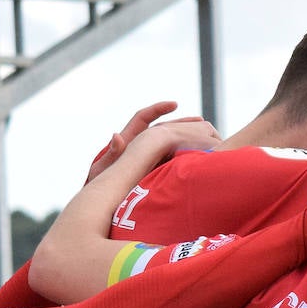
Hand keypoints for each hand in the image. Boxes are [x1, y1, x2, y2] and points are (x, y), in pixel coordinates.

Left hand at [84, 102, 217, 182]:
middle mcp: (140, 146)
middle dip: (181, 123)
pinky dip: (183, 157)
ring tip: (207, 137)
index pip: (144, 118)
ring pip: (169, 145)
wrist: (100, 203)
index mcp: (128, 140)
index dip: (159, 109)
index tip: (174, 104)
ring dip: (186, 140)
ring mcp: (148, 158)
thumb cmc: (99, 187)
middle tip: (201, 121)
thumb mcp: (103, 170)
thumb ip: (112, 154)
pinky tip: (199, 159)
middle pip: (162, 129)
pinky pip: (170, 160)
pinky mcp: (154, 171)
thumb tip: (117, 136)